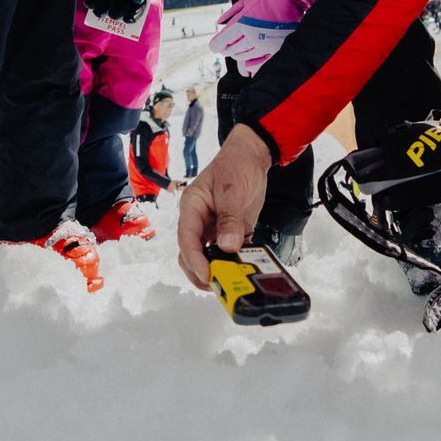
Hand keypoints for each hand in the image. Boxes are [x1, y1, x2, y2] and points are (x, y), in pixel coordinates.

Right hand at [176, 125, 273, 288]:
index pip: (187, 238)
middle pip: (191, 253)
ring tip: (229, 281)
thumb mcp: (232, 190)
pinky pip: (227, 252)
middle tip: (217, 285)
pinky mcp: (229, 231)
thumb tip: (228, 246)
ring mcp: (213, 227)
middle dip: (200, 271)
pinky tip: (241, 269)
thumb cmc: (237, 164)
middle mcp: (199, 220)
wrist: (253, 155)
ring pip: (207, 256)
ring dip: (216, 269)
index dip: (194, 259)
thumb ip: (230, 218)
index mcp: (192, 207)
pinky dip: (232, 262)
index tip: (206, 274)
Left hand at [207, 0, 318, 69]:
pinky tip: (247, 64)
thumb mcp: (246, 0)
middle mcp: (251, 36)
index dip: (215, 45)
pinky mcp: (275, 49)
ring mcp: (264, 44)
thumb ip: (231, 13)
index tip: (214, 46)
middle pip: (232, 50)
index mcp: (242, 23)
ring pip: (244, 57)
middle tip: (224, 49)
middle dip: (226, 50)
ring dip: (237, 55)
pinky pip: (259, 62)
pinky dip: (252, 64)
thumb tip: (219, 23)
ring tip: (236, 52)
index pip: (222, 41)